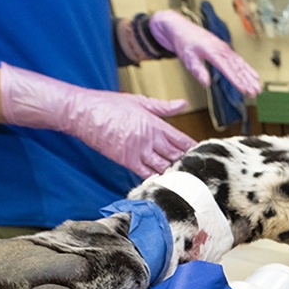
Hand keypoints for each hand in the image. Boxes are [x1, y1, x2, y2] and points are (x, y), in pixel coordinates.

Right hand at [0, 63, 195, 177]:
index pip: (181, 139)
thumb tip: (183, 104)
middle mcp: (149, 139)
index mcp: (155, 124)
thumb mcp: (139, 101)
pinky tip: (167, 186)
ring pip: (163, 167)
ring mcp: (138, 151)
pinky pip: (145, 174)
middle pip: (175, 155)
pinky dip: (157, 180)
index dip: (194, 149)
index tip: (205, 155)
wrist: (82, 112)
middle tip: (202, 172)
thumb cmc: (108, 105)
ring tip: (190, 182)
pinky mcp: (125, 160)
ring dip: (176, 174)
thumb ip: (163, 107)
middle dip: (188, 163)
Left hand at [149, 9, 260, 96]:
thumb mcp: (188, 58)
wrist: (181, 28)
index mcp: (212, 51)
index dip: (236, 80)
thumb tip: (206, 82)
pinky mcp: (225, 50)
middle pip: (238, 67)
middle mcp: (221, 49)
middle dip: (248, 81)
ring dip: (250, 77)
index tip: (244, 90)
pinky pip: (239, 60)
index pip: (227, 69)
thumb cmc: (184, 42)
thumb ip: (198, 71)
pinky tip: (254, 76)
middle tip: (256, 92)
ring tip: (258, 88)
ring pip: (241, 64)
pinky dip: (247, 68)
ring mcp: (225, 49)